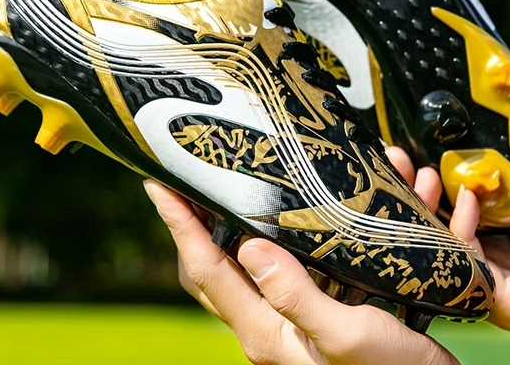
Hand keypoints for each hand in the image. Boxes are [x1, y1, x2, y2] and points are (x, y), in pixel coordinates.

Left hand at [143, 178, 458, 364]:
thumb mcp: (347, 337)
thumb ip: (296, 296)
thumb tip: (249, 247)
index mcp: (265, 328)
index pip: (204, 267)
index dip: (177, 223)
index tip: (158, 183)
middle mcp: (272, 318)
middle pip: (217, 259)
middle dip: (202, 215)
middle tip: (197, 176)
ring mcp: (295, 311)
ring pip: (262, 249)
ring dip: (270, 208)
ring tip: (277, 172)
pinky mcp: (323, 303)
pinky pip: (307, 252)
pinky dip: (320, 219)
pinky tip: (350, 196)